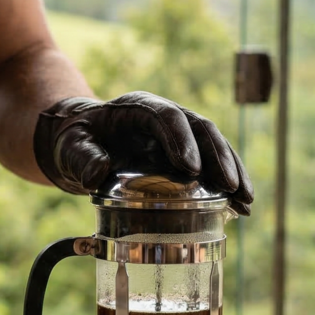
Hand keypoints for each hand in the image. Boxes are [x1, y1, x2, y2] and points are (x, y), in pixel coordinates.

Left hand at [33, 91, 253, 214]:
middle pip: (201, 129)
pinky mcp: (183, 156)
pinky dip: (226, 185)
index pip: (166, 116)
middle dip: (219, 158)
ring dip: (233, 172)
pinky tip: (240, 208)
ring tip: (245, 201)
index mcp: (138, 107)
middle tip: (231, 188)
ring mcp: (178, 136)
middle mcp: (165, 117)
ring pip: (214, 147)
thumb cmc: (74, 141)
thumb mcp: (69, 146)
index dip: (181, 140)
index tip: (191, 170)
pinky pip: (211, 166)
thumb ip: (80, 157)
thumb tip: (97, 174)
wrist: (80, 143)